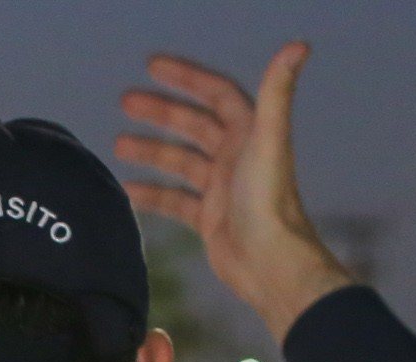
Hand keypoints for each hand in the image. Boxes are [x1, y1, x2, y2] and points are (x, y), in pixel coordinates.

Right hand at [115, 43, 354, 341]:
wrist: (270, 262)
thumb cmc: (268, 202)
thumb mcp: (267, 141)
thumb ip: (277, 93)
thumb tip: (298, 45)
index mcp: (250, 133)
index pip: (216, 93)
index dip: (187, 77)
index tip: (152, 66)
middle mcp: (236, 156)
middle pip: (193, 124)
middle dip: (160, 112)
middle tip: (124, 101)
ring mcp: (222, 188)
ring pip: (180, 161)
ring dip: (151, 151)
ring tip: (117, 145)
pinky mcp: (210, 218)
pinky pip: (175, 200)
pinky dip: (152, 193)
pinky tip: (126, 190)